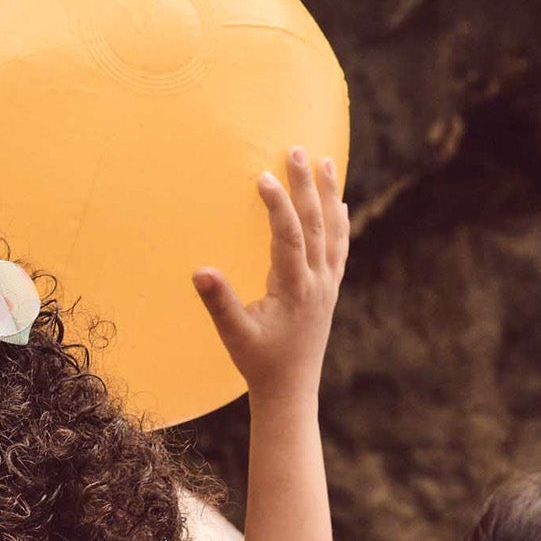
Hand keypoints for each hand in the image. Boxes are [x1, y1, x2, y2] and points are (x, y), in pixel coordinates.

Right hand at [193, 148, 348, 405]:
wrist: (291, 391)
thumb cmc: (259, 364)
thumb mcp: (235, 336)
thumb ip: (219, 303)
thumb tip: (199, 272)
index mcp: (295, 289)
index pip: (288, 236)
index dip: (277, 205)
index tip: (263, 176)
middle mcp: (317, 282)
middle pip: (315, 223)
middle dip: (305, 185)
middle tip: (297, 149)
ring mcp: (327, 285)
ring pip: (332, 231)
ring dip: (328, 194)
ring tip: (325, 161)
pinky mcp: (329, 291)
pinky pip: (339, 248)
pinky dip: (340, 223)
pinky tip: (339, 204)